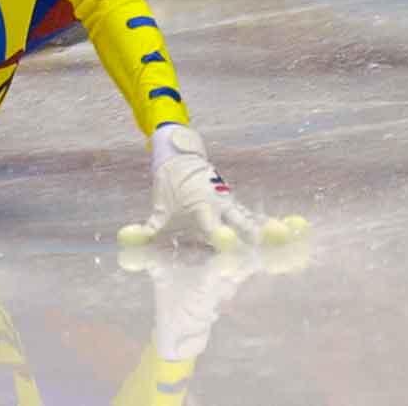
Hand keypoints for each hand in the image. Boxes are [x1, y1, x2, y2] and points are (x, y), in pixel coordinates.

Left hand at [118, 125, 268, 249]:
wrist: (181, 156)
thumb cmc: (170, 181)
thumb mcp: (161, 204)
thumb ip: (152, 225)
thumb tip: (134, 238)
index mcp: (202, 205)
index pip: (214, 228)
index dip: (221, 242)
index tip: (230, 253)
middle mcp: (219, 203)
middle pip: (238, 222)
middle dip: (248, 235)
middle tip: (260, 250)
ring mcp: (226, 198)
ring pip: (245, 215)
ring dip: (256, 228)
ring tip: (274, 240)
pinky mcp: (229, 196)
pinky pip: (243, 210)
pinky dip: (253, 219)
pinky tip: (267, 229)